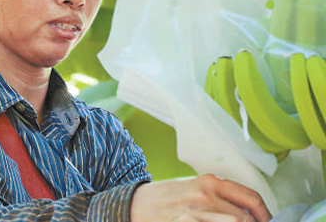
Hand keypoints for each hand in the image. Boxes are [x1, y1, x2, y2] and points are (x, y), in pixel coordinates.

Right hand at [130, 174, 271, 221]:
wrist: (135, 204)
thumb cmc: (165, 199)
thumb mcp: (193, 189)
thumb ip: (218, 197)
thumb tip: (243, 214)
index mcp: (208, 182)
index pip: (249, 197)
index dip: (265, 214)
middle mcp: (204, 196)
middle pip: (244, 218)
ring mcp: (195, 213)